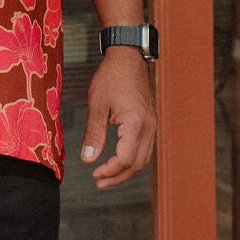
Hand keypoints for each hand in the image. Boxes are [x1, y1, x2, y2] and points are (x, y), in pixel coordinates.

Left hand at [80, 47, 155, 189]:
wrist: (128, 56)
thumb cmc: (111, 77)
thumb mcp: (97, 105)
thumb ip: (94, 135)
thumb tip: (88, 159)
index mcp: (135, 124)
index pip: (125, 159)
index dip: (110, 172)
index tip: (94, 174)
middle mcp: (148, 127)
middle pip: (137, 164)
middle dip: (118, 177)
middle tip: (99, 182)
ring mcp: (151, 125)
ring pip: (143, 158)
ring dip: (126, 170)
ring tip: (108, 176)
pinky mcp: (149, 121)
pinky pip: (144, 148)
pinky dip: (132, 159)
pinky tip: (119, 160)